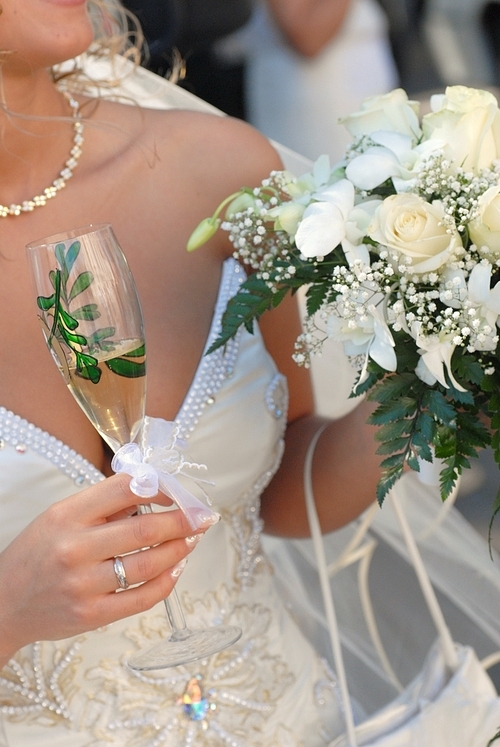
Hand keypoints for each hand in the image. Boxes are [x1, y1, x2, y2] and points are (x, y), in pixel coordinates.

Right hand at [0, 474, 211, 664]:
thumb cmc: (38, 553)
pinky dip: (167, 581)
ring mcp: (83, 584)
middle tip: (202, 516)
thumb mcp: (60, 517)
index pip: (124, 489)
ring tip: (192, 539)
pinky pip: (142, 598)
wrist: (4, 603)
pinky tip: (177, 568)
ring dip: (180, 549)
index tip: (179, 491)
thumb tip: (155, 490)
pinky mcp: (92, 615)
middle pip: (144, 528)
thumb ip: (104, 505)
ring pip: (148, 563)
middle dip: (182, 520)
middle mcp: (74, 548)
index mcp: (67, 515)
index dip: (160, 487)